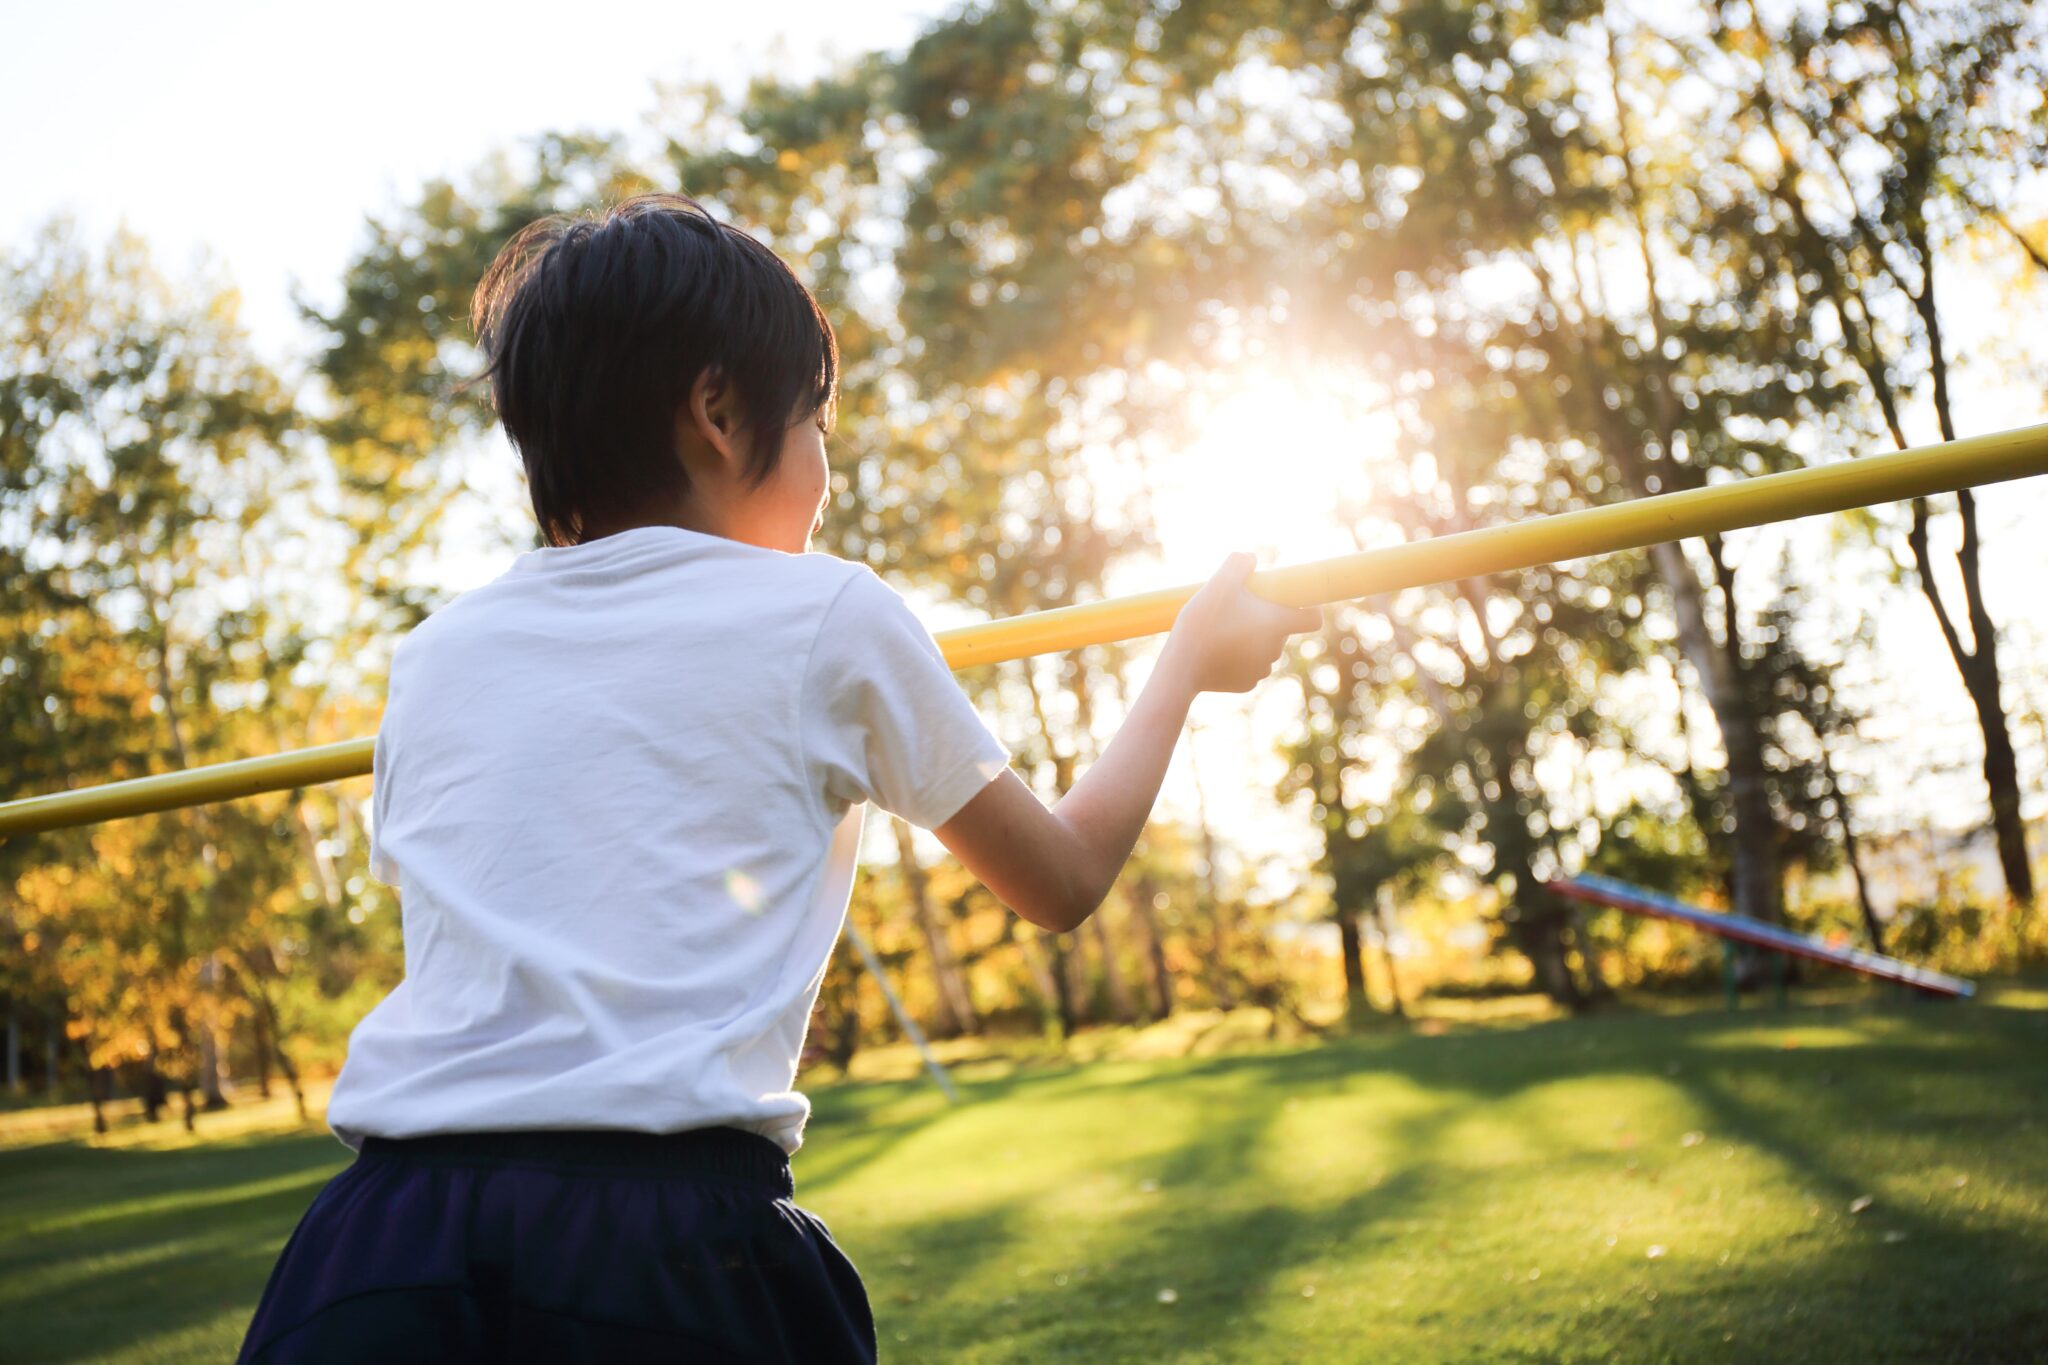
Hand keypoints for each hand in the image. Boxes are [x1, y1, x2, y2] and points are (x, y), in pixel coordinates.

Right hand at [1162, 552, 1323, 693]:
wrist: (1180, 667)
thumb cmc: (1202, 624)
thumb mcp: (1218, 583)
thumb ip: (1238, 563)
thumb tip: (1249, 557)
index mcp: (1277, 624)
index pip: (1314, 618)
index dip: (1311, 607)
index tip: (1296, 600)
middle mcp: (1275, 649)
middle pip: (1281, 630)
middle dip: (1264, 618)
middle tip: (1237, 608)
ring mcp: (1260, 670)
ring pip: (1263, 648)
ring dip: (1250, 638)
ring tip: (1221, 629)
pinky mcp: (1245, 684)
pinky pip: (1247, 666)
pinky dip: (1237, 658)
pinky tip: (1215, 651)